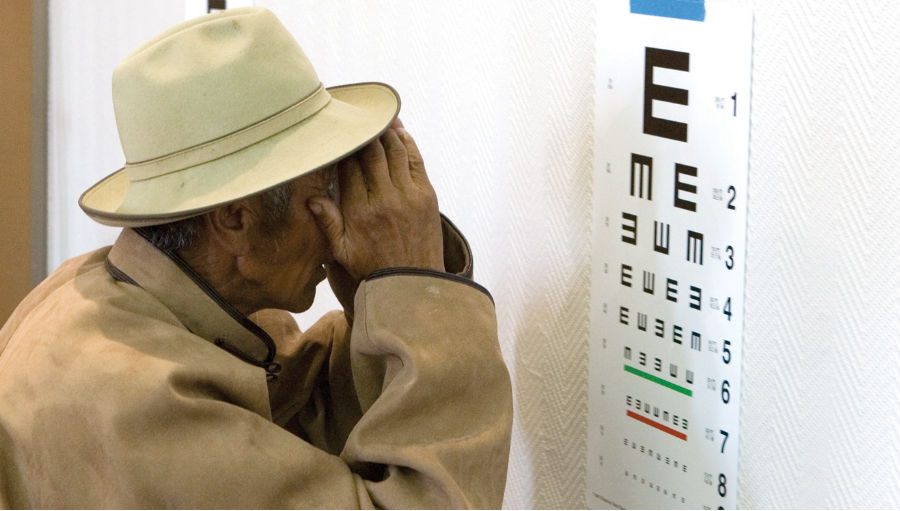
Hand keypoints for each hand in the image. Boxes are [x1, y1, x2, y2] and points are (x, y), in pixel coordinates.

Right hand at [308, 119, 443, 281]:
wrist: (413, 284)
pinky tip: (398, 131)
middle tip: (356, 117)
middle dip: (364, 132)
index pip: (349, 167)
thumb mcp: (342, 252)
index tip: (338, 133)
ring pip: (395, 151)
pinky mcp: (427, 195)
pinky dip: (407, 142)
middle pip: (372, 153)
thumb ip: (327, 223)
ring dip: (386, 131)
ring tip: (377, 116)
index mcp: (360, 212)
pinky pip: (415, 160)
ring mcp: (408, 195)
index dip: (344, 147)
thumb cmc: (374, 268)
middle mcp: (384, 200)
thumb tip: (310, 198)